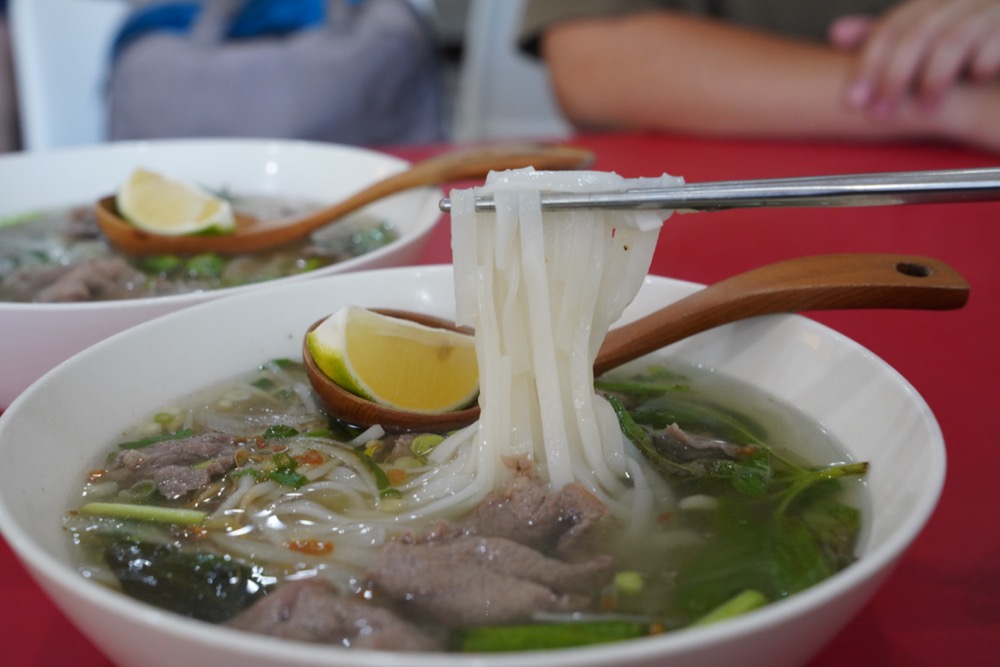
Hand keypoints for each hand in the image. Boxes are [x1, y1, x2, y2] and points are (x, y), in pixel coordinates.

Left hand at [830, 0, 999, 115]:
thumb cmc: (973, 42)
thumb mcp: (926, 37)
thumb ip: (888, 35)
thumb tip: (836, 33)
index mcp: (936, 1)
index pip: (891, 28)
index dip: (868, 64)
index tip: (853, 100)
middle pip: (916, 35)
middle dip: (893, 78)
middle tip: (881, 112)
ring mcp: (990, 6)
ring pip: (952, 40)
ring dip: (933, 79)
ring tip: (925, 108)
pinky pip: (994, 38)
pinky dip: (982, 60)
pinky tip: (974, 79)